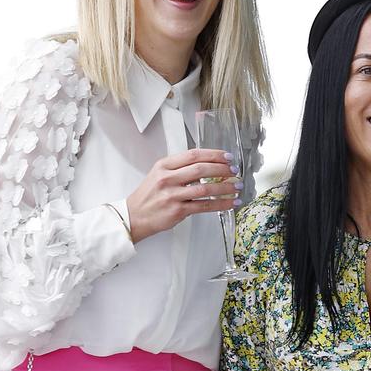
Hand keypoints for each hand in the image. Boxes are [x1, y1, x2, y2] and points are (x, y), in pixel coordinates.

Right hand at [126, 148, 240, 242]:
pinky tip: (231, 202)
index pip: (193, 155)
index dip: (214, 154)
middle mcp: (167, 178)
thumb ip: (180, 168)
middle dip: (223, 169)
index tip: (228, 156)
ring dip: (226, 187)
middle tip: (235, 171)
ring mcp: (173, 195)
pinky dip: (221, 204)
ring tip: (237, 187)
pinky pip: (205, 206)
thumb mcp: (159, 174)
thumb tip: (209, 165)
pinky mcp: (178, 210)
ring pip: (206, 188)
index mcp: (164, 166)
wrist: (134, 216)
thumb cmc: (149, 195)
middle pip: (201, 169)